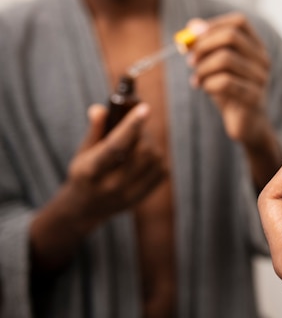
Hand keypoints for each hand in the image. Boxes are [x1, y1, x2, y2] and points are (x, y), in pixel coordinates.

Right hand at [30, 103, 166, 272]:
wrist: (86, 208)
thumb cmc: (85, 172)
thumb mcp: (82, 152)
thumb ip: (95, 130)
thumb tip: (100, 109)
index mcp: (91, 171)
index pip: (115, 147)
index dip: (131, 126)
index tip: (144, 109)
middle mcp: (111, 185)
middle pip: (141, 152)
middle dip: (142, 133)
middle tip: (136, 126)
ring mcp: (129, 194)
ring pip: (154, 159)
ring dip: (151, 144)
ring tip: (138, 142)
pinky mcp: (144, 196)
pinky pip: (162, 169)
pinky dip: (156, 157)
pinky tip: (143, 156)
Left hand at [185, 14, 271, 145]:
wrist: (247, 123)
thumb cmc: (230, 90)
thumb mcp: (216, 65)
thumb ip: (206, 44)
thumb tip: (193, 25)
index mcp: (256, 47)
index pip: (239, 22)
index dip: (214, 25)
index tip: (194, 37)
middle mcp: (262, 59)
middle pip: (231, 36)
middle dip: (203, 46)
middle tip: (190, 60)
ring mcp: (261, 78)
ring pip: (225, 59)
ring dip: (203, 68)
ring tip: (197, 79)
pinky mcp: (254, 97)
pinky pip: (225, 82)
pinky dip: (208, 84)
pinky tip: (205, 89)